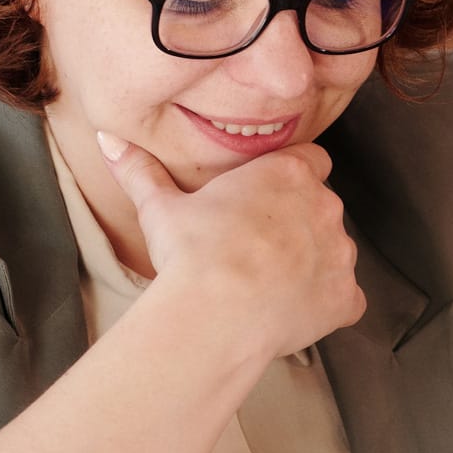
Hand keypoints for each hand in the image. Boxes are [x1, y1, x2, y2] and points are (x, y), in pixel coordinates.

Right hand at [97, 131, 364, 357]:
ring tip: (270, 285)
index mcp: (289, 173)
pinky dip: (326, 306)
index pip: (310, 162)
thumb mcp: (160, 207)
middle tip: (259, 250)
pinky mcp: (346, 296)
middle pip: (322, 208)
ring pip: (335, 252)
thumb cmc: (192, 255)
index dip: (288, 182)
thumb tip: (107, 139)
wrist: (217, 313)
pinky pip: (346, 298)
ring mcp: (340, 253)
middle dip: (299, 225)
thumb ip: (141, 171)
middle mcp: (325, 206)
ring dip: (312, 264)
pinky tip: (291, 313)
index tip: (264, 202)